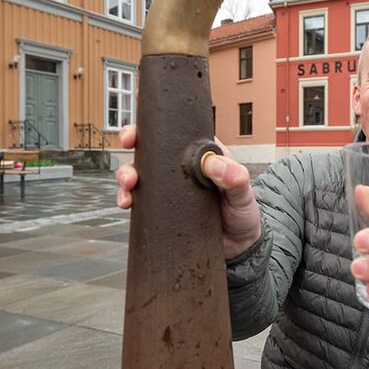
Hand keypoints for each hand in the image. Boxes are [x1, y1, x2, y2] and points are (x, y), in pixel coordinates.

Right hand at [115, 125, 261, 259]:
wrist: (239, 246)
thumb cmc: (243, 211)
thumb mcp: (242, 191)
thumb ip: (234, 177)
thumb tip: (213, 164)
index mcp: (198, 153)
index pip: (173, 130)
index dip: (152, 123)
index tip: (139, 123)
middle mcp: (178, 168)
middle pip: (148, 149)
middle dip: (132, 143)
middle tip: (129, 150)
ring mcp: (167, 188)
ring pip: (138, 174)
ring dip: (126, 175)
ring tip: (129, 185)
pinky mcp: (160, 209)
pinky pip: (138, 201)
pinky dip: (127, 199)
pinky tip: (127, 203)